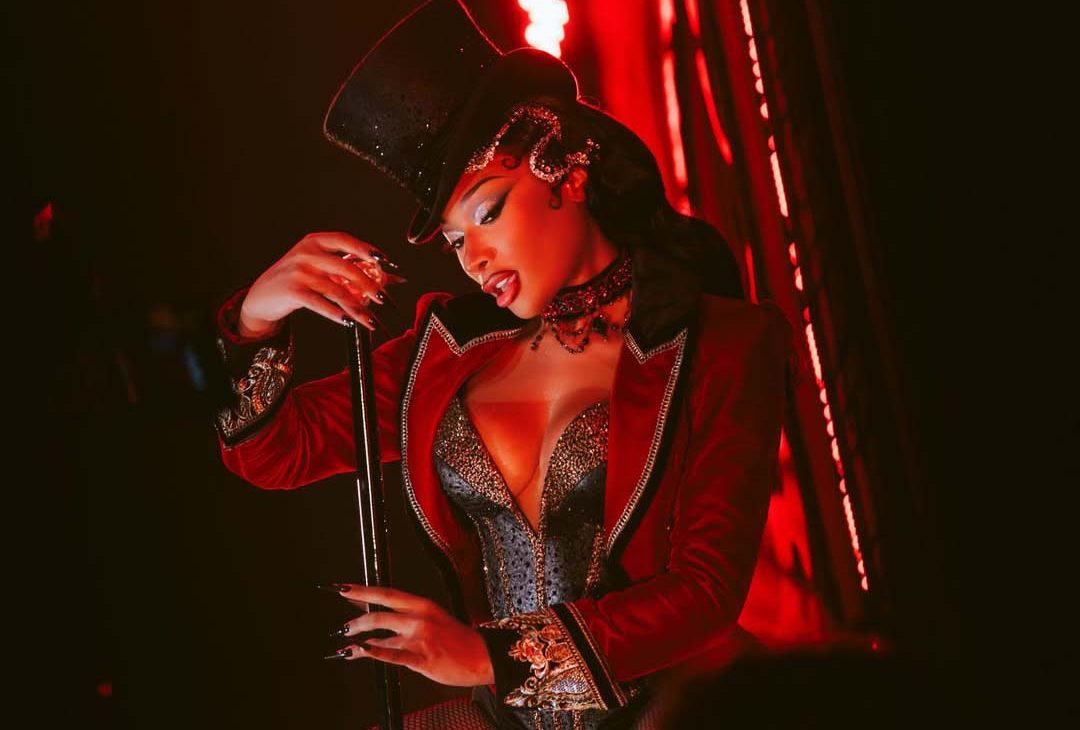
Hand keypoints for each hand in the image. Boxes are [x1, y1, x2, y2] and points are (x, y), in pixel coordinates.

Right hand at [238, 232, 403, 335]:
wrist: (262, 295)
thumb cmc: (296, 279)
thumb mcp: (318, 266)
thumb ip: (348, 268)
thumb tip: (392, 278)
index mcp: (315, 241)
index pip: (345, 240)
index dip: (366, 249)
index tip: (385, 261)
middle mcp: (306, 253)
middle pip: (345, 267)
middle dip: (368, 284)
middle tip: (383, 298)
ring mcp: (298, 271)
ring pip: (336, 290)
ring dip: (357, 308)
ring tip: (370, 320)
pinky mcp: (292, 290)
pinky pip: (320, 303)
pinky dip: (337, 314)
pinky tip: (349, 322)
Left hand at [326, 584, 494, 686]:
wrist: (483, 655)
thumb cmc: (458, 640)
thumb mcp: (433, 621)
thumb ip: (406, 623)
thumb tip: (377, 624)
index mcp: (423, 605)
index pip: (386, 593)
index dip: (362, 590)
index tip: (342, 588)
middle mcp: (420, 618)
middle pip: (380, 613)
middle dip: (356, 620)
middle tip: (343, 627)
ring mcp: (421, 638)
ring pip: (383, 634)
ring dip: (360, 639)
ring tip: (346, 645)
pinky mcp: (423, 658)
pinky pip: (394, 655)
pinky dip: (375, 653)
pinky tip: (361, 651)